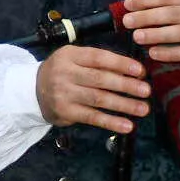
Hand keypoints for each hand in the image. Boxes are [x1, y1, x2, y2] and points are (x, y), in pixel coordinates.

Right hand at [36, 44, 152, 133]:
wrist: (33, 90)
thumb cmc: (63, 72)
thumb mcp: (73, 59)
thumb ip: (97, 62)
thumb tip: (132, 70)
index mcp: (69, 55)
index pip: (98, 58)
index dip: (120, 64)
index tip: (140, 71)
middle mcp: (65, 73)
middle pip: (99, 79)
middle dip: (125, 85)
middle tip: (146, 90)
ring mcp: (64, 93)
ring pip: (98, 99)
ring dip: (123, 105)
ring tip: (143, 109)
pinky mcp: (65, 111)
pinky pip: (92, 117)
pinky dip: (111, 122)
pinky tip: (127, 125)